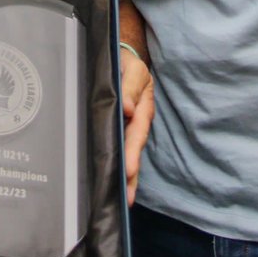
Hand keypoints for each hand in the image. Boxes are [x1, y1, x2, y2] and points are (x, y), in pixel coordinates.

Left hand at [119, 48, 153, 205]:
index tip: (130, 170)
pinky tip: (115, 179)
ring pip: (129, 152)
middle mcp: (137, 121)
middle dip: (133, 174)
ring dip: (128, 175)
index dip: (133, 152)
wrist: (124, 58)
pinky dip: (119, 163)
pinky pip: (120, 146)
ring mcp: (130, 126)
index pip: (137, 134)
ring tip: (124, 198)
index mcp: (143, 109)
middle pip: (135, 150)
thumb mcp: (132, 69)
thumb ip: (129, 88)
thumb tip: (127, 109)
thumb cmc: (128, 64)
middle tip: (127, 197)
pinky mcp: (120, 128)